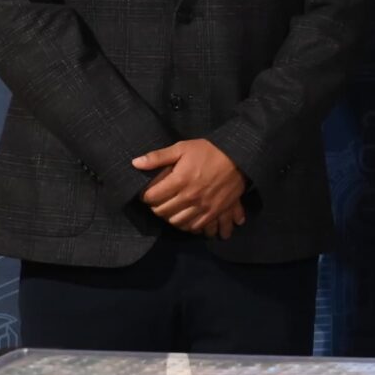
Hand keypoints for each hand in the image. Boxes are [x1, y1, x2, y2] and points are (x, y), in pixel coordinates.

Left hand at [131, 140, 247, 237]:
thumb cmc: (209, 151)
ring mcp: (202, 206)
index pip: (151, 197)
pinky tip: (185, 218)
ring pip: (176, 222)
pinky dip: (186, 225)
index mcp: (179, 180)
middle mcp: (189, 196)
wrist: (240, 158)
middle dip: (156, 207)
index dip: (146, 195)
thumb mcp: (183, 148)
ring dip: (170, 218)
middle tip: (158, 201)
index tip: (148, 193)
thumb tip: (135, 163)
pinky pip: (194, 226)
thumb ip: (158, 156)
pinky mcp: (214, 212)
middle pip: (162, 212)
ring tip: (171, 210)